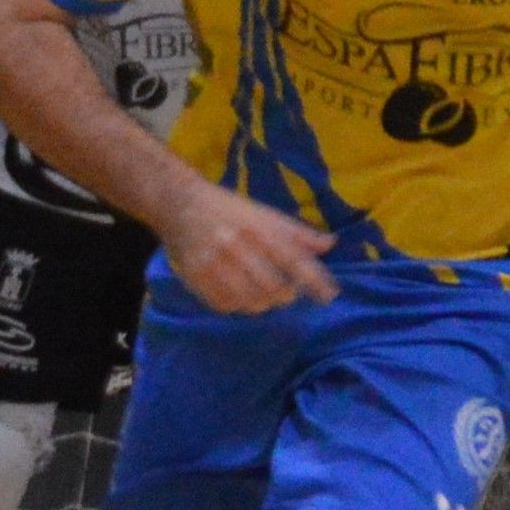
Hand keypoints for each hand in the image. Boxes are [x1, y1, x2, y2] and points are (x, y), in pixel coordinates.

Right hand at [159, 183, 336, 315]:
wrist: (179, 204)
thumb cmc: (228, 209)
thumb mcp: (263, 213)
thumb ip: (296, 232)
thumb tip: (330, 244)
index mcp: (257, 227)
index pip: (292, 258)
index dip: (313, 279)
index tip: (330, 295)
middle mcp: (236, 245)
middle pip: (273, 286)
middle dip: (286, 294)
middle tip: (287, 291)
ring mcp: (214, 263)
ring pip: (249, 300)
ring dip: (263, 303)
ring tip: (264, 295)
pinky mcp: (196, 277)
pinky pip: (225, 304)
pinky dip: (238, 305)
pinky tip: (240, 295)